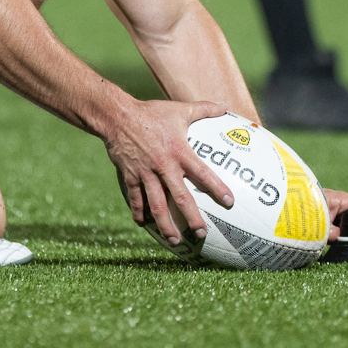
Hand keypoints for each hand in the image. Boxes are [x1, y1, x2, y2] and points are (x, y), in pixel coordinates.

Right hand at [104, 98, 234, 244]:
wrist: (118, 116)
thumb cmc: (152, 112)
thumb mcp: (180, 109)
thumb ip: (204, 109)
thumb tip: (224, 106)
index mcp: (179, 151)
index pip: (202, 173)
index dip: (217, 188)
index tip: (229, 203)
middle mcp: (164, 166)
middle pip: (180, 198)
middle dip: (192, 218)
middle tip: (201, 234)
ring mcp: (146, 174)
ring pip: (157, 205)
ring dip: (166, 225)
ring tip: (175, 241)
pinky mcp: (130, 176)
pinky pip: (136, 199)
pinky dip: (140, 213)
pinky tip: (144, 225)